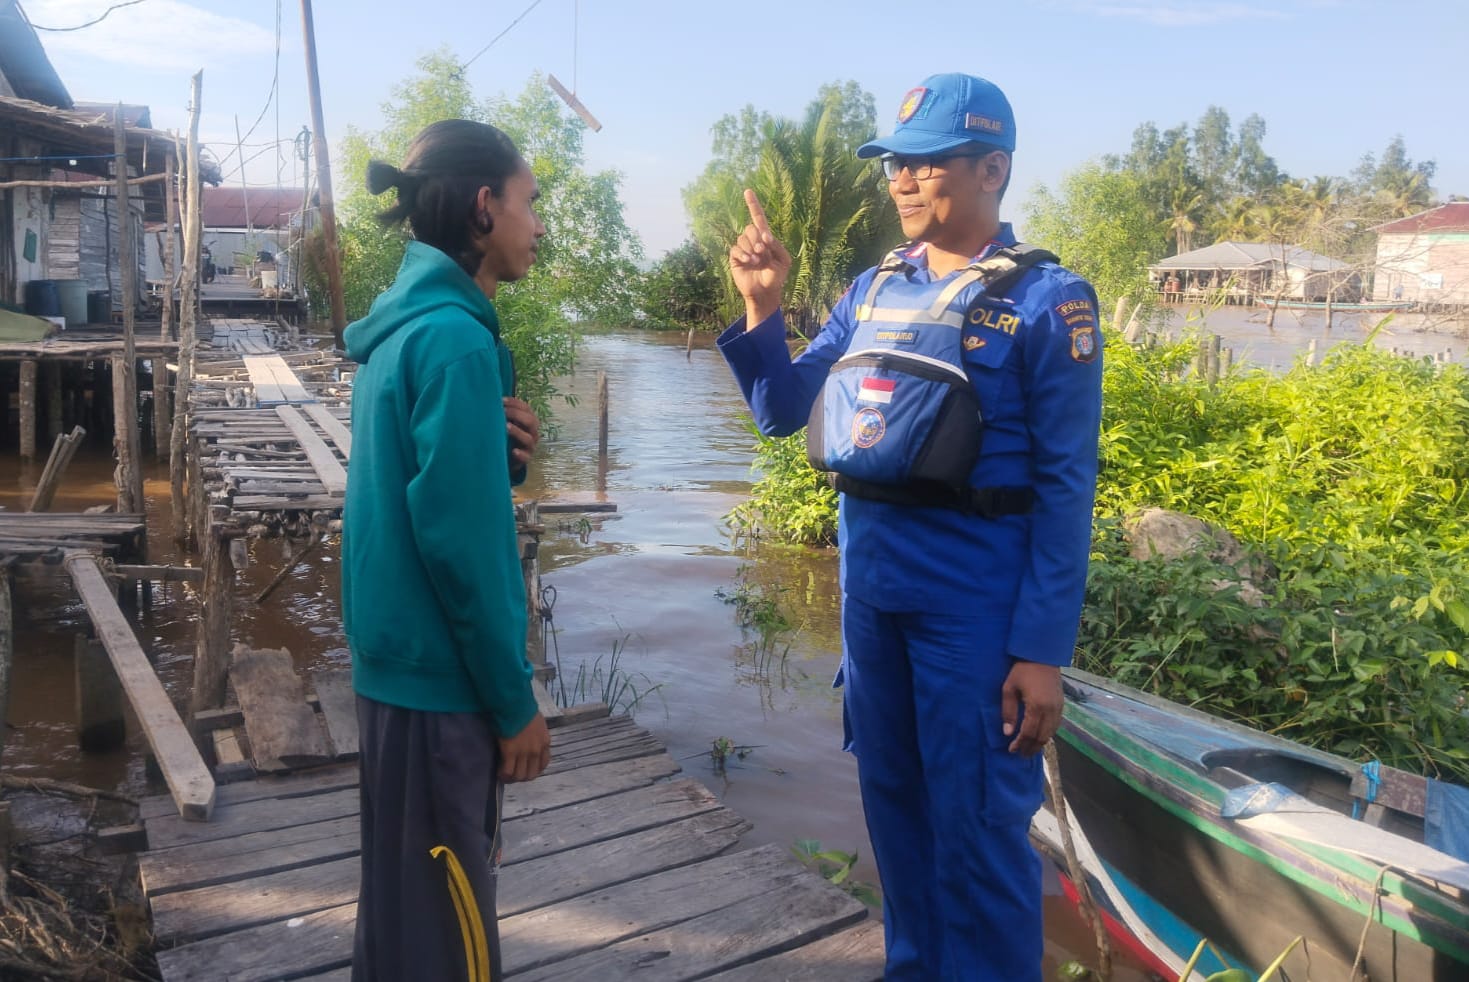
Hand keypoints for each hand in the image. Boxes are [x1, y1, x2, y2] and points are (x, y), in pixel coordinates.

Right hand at [497, 712, 550, 781]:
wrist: (515, 705)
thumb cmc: (525, 710)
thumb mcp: (539, 723)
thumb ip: (538, 735)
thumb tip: (531, 740)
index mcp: (545, 742)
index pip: (543, 764)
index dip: (535, 770)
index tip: (527, 770)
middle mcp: (536, 750)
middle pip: (531, 773)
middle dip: (522, 777)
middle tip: (514, 775)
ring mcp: (524, 753)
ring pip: (519, 775)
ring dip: (512, 778)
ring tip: (506, 776)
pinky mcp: (510, 753)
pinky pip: (507, 771)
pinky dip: (503, 775)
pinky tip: (499, 773)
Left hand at [502, 396, 539, 466]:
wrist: (509, 458)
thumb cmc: (507, 437)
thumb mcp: (507, 423)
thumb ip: (503, 414)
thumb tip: (489, 400)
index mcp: (529, 421)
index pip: (526, 408)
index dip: (515, 403)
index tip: (501, 400)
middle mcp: (532, 432)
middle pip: (531, 421)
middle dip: (517, 415)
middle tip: (503, 412)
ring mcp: (530, 446)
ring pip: (528, 438)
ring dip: (517, 432)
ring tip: (506, 427)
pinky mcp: (526, 459)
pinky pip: (526, 457)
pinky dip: (520, 454)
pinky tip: (514, 451)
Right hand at [728, 189, 790, 326]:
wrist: (765, 292)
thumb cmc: (776, 276)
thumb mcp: (784, 260)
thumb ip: (776, 245)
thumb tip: (765, 234)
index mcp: (766, 238)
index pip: (758, 218)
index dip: (753, 205)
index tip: (747, 191)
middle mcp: (753, 240)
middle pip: (750, 228)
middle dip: (757, 238)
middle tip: (763, 251)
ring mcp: (744, 249)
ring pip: (742, 238)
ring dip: (751, 249)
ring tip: (757, 261)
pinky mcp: (735, 258)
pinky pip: (735, 249)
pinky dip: (743, 254)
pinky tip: (748, 261)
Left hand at [1001, 661, 1063, 755]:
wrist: (1042, 656)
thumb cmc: (1022, 671)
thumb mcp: (1009, 689)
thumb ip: (1008, 712)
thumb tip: (1008, 732)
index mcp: (1037, 706)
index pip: (1028, 733)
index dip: (1020, 744)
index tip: (1012, 749)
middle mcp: (1050, 710)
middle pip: (1041, 737)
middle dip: (1030, 748)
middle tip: (1020, 753)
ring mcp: (1058, 708)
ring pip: (1050, 733)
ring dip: (1040, 743)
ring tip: (1029, 749)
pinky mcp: (1062, 705)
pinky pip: (1056, 726)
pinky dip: (1047, 734)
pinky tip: (1039, 736)